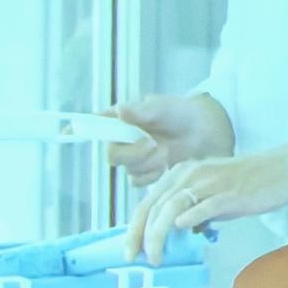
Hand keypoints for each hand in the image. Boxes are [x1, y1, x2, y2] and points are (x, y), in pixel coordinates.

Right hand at [102, 92, 233, 182]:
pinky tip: (166, 164)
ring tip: (166, 152)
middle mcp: (123, 139)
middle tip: (153, 145)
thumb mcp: (162, 107)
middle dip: (133, 153)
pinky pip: (139, 180)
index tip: (83, 133)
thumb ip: (141, 111)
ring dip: (148, 163)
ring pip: (128, 169)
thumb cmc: (181, 113)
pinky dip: (153, 174)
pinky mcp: (144, 173)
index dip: (90, 129)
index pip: (99, 124)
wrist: (204, 132)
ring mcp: (133, 157)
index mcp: (122, 119)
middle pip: (112, 155)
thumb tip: (119, 111)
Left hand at [124, 144, 287, 264]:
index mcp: (180, 174)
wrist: (279, 171)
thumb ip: (190, 210)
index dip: (134, 228)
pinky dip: (189, 218)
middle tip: (135, 259)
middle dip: (139, 236)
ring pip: (171, 208)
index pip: (147, 202)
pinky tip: (182, 230)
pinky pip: (203, 206)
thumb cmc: (244, 185)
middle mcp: (187, 175)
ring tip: (156, 257)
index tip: (129, 252)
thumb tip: (178, 232)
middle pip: (153, 206)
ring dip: (158, 234)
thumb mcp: (209, 195)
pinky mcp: (227, 193)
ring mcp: (207, 183)